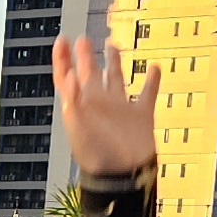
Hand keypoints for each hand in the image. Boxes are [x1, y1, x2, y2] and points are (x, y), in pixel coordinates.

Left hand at [50, 33, 156, 179]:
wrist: (122, 176)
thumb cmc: (97, 156)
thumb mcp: (78, 126)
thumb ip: (73, 99)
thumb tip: (70, 74)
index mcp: (81, 105)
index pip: (67, 77)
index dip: (62, 59)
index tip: (62, 39)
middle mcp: (99, 104)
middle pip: (90, 74)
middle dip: (85, 57)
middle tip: (82, 40)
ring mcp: (120, 109)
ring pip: (117, 79)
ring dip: (114, 62)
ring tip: (112, 45)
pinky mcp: (141, 115)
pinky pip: (148, 93)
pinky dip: (152, 80)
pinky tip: (154, 68)